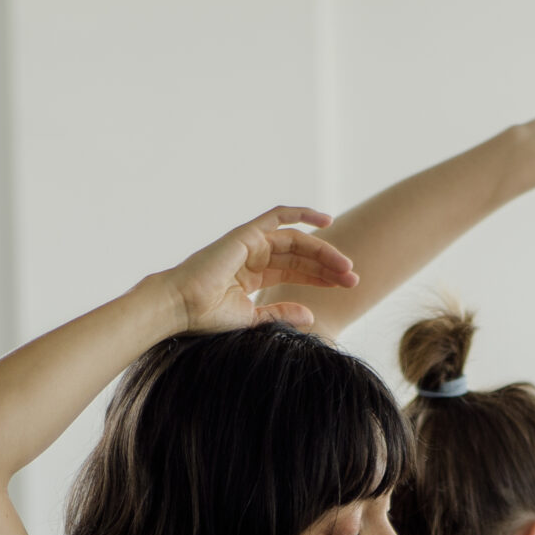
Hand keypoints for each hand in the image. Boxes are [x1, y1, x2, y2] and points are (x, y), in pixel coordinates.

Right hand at [154, 206, 358, 336]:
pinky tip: (326, 221)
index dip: (320, 277)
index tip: (345, 287)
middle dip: (327, 266)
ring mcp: (249, 243)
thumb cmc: (206, 317)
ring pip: (295, 242)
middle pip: (299, 257)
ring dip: (322, 252)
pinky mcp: (246, 233)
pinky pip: (278, 216)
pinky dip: (301, 214)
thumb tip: (310, 316)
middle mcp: (252, 256)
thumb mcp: (251, 320)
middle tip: (352, 279)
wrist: (181, 306)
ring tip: (345, 266)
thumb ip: (280, 315)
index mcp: (251, 277)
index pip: (294, 272)